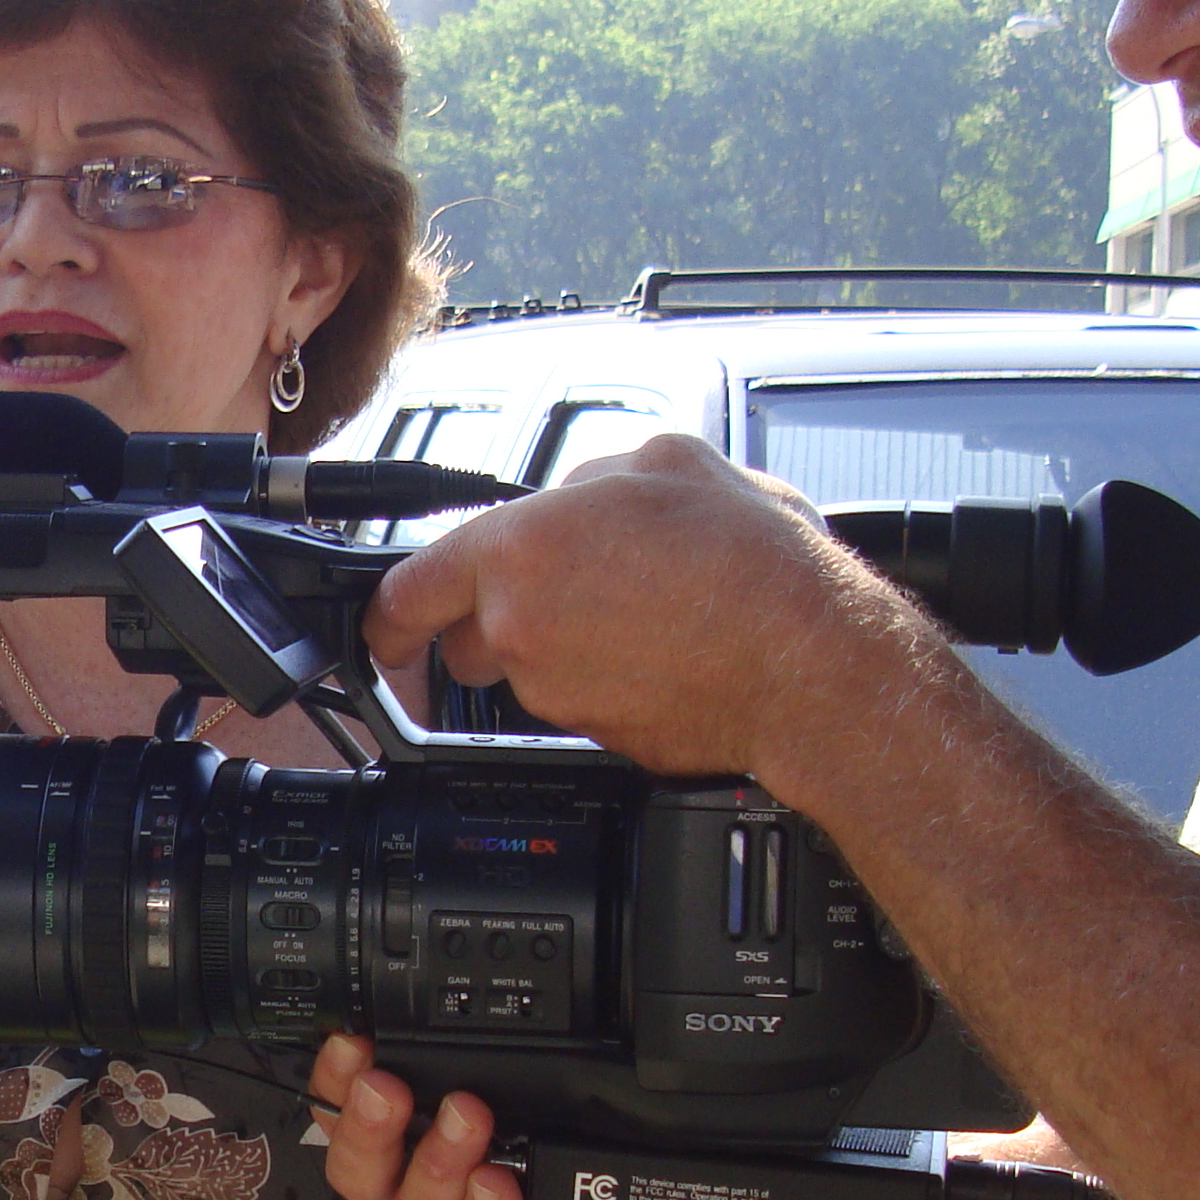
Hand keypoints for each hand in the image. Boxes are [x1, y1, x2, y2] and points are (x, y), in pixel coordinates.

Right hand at [308, 1035, 704, 1199]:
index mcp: (401, 1140)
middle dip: (365, 1128)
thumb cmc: (545, 1140)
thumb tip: (414, 1009)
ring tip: (466, 1117)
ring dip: (436, 1160)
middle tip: (383, 1088)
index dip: (332, 1082)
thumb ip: (454, 1057)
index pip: (343, 1113)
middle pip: (360, 1171)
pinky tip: (497, 1183)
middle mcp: (416, 1183)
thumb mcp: (501, 1087)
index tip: (351, 1043)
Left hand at [363, 436, 907, 788]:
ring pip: (524, 670)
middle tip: (570, 588)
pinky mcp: (596, 736)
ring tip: (636, 611)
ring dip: (556, 645)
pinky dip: (603, 678)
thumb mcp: (670, 463)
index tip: (389, 619)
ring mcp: (555, 692)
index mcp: (518, 551)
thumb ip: (594, 476)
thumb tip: (574, 494)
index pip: (405, 590)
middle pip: (463, 636)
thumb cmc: (752, 566)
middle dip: (495, 615)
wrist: (811, 667)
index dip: (389, 610)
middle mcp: (519, 630)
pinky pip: (576, 700)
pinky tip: (660, 649)